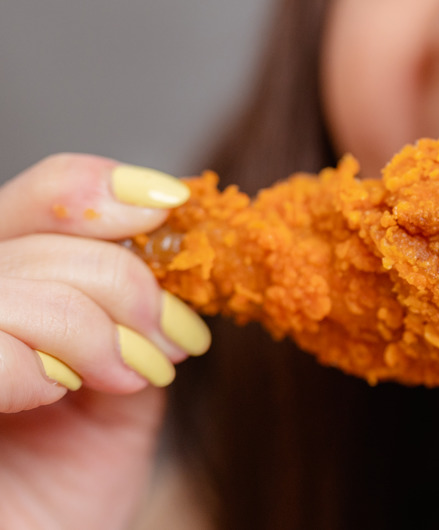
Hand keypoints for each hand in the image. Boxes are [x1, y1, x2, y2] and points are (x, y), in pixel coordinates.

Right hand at [0, 154, 210, 529]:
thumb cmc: (66, 496)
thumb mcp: (124, 391)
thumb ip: (135, 320)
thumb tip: (174, 252)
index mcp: (6, 295)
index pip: (33, 202)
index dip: (95, 189)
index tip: (168, 206)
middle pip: (21, 224)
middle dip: (115, 274)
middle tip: (164, 334)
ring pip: (7, 284)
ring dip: (85, 324)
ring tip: (125, 376)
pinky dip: (27, 366)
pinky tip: (54, 395)